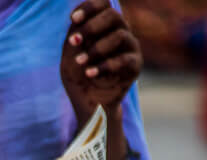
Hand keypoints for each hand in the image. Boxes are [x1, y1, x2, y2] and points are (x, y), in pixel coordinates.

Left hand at [60, 0, 141, 124]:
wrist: (88, 103)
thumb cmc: (78, 75)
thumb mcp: (70, 53)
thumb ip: (75, 34)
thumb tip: (78, 19)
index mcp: (104, 26)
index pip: (104, 4)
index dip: (89, 7)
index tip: (73, 19)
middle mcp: (120, 32)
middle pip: (113, 15)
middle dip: (91, 27)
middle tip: (74, 41)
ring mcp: (130, 48)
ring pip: (119, 36)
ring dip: (95, 49)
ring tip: (80, 62)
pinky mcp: (135, 66)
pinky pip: (125, 60)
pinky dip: (105, 66)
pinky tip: (90, 73)